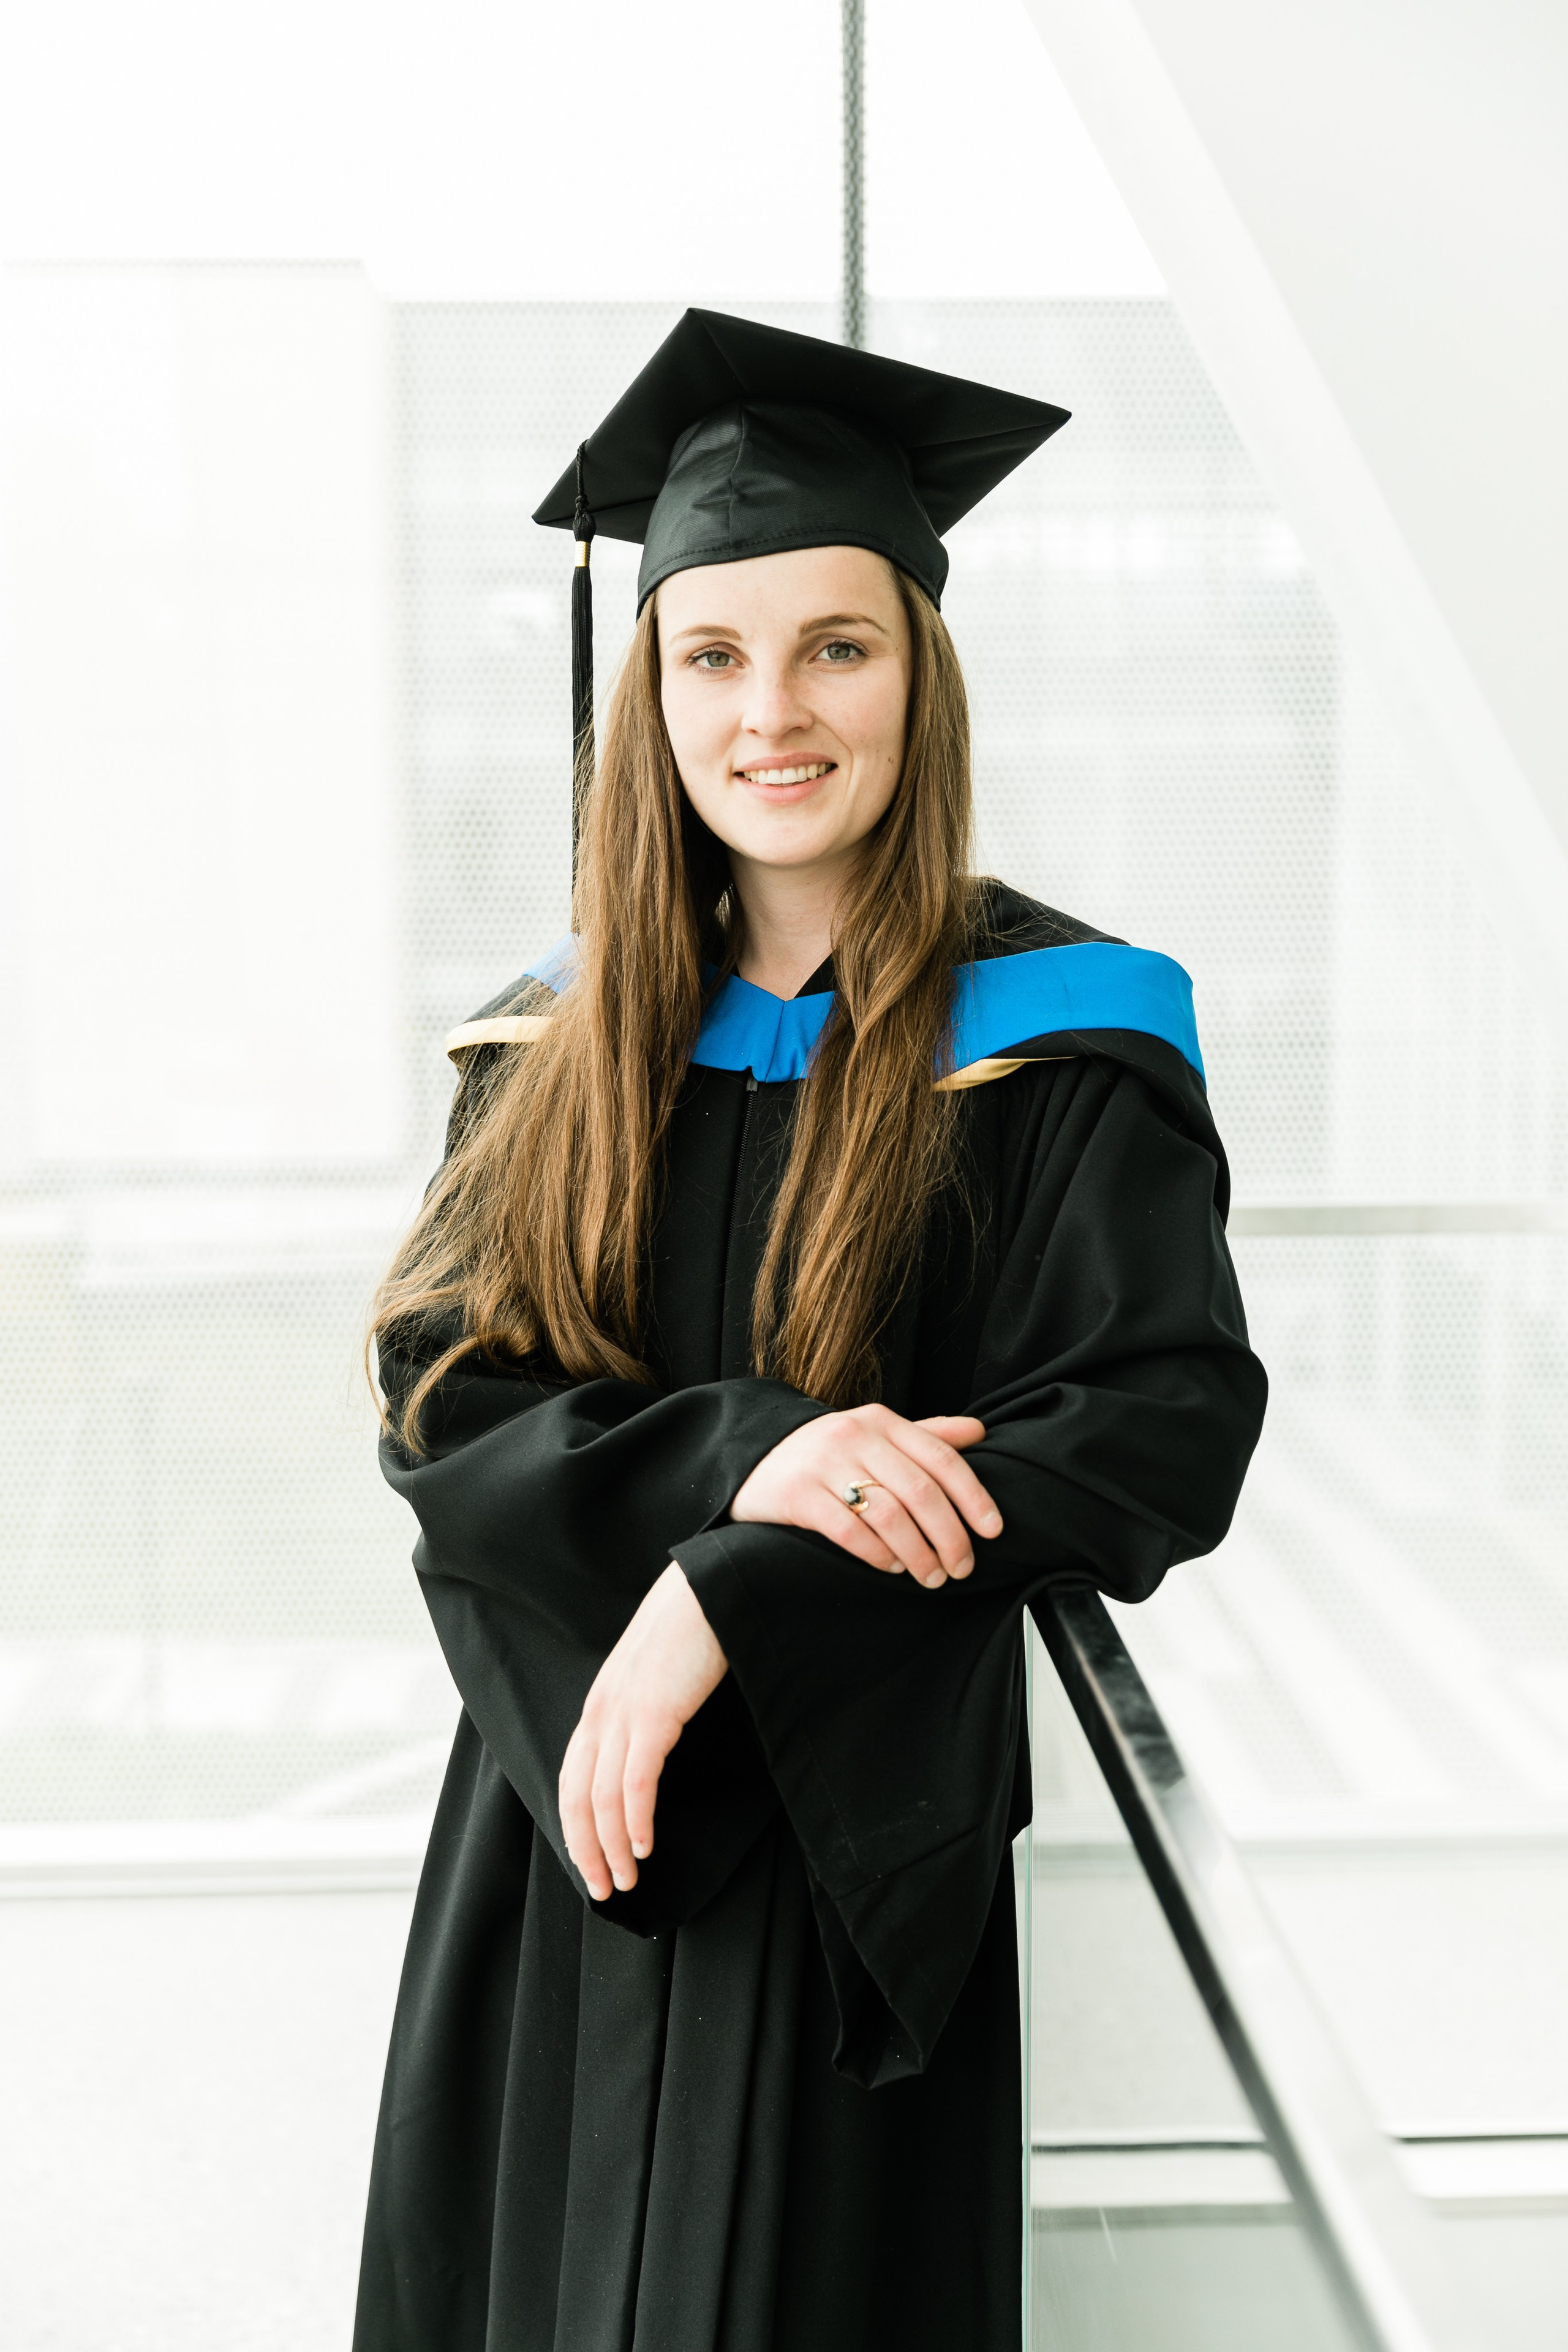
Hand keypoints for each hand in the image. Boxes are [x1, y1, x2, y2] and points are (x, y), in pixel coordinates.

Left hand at [559, 1563, 727, 1901]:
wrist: (712, 1581)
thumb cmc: (694, 1624)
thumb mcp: (658, 1673)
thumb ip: (646, 1707)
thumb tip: (652, 1745)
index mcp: (602, 1701)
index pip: (572, 1775)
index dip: (575, 1825)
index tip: (590, 1861)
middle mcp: (602, 1709)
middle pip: (576, 1795)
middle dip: (586, 1849)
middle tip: (603, 1889)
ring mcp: (625, 1710)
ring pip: (602, 1798)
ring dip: (612, 1847)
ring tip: (628, 1879)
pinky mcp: (654, 1712)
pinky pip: (636, 1782)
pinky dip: (636, 1821)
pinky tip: (646, 1845)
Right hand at [729, 1405, 1001, 1589]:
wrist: (752, 1459)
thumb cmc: (827, 1454)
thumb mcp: (875, 1435)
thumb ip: (925, 1435)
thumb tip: (979, 1431)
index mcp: (881, 1420)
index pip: (941, 1458)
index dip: (974, 1497)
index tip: (993, 1531)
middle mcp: (855, 1435)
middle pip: (921, 1492)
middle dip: (950, 1536)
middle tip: (963, 1567)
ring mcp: (824, 1464)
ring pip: (889, 1515)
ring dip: (918, 1553)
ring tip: (931, 1576)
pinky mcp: (798, 1495)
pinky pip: (849, 1531)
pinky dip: (877, 1554)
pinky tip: (891, 1568)